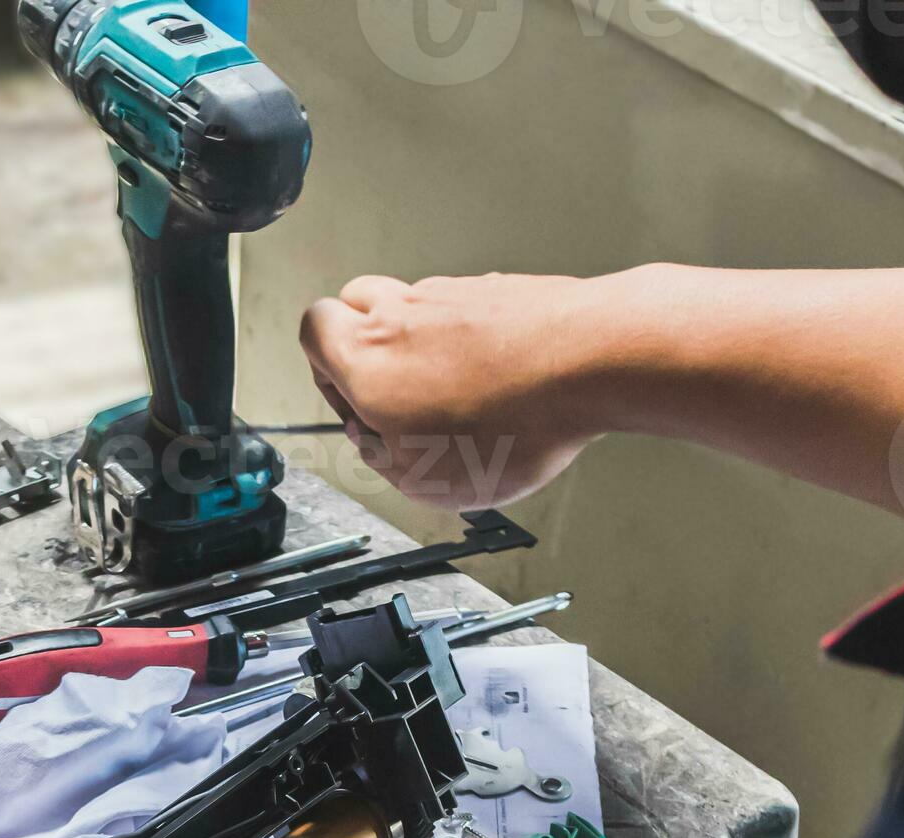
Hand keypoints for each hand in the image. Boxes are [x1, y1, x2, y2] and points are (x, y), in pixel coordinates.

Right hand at [298, 272, 625, 509]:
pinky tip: (503, 382)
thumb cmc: (512, 419)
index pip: (312, 330)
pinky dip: (475, 342)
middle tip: (394, 395)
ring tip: (458, 397)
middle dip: (366, 349)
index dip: (323, 368)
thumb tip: (375, 440)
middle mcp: (402, 312)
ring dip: (423, 346)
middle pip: (358, 307)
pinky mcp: (500, 290)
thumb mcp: (423, 480)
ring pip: (415, 308)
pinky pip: (469, 312)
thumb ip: (381, 457)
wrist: (591, 360)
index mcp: (364, 357)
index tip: (352, 403)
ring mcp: (454, 294)